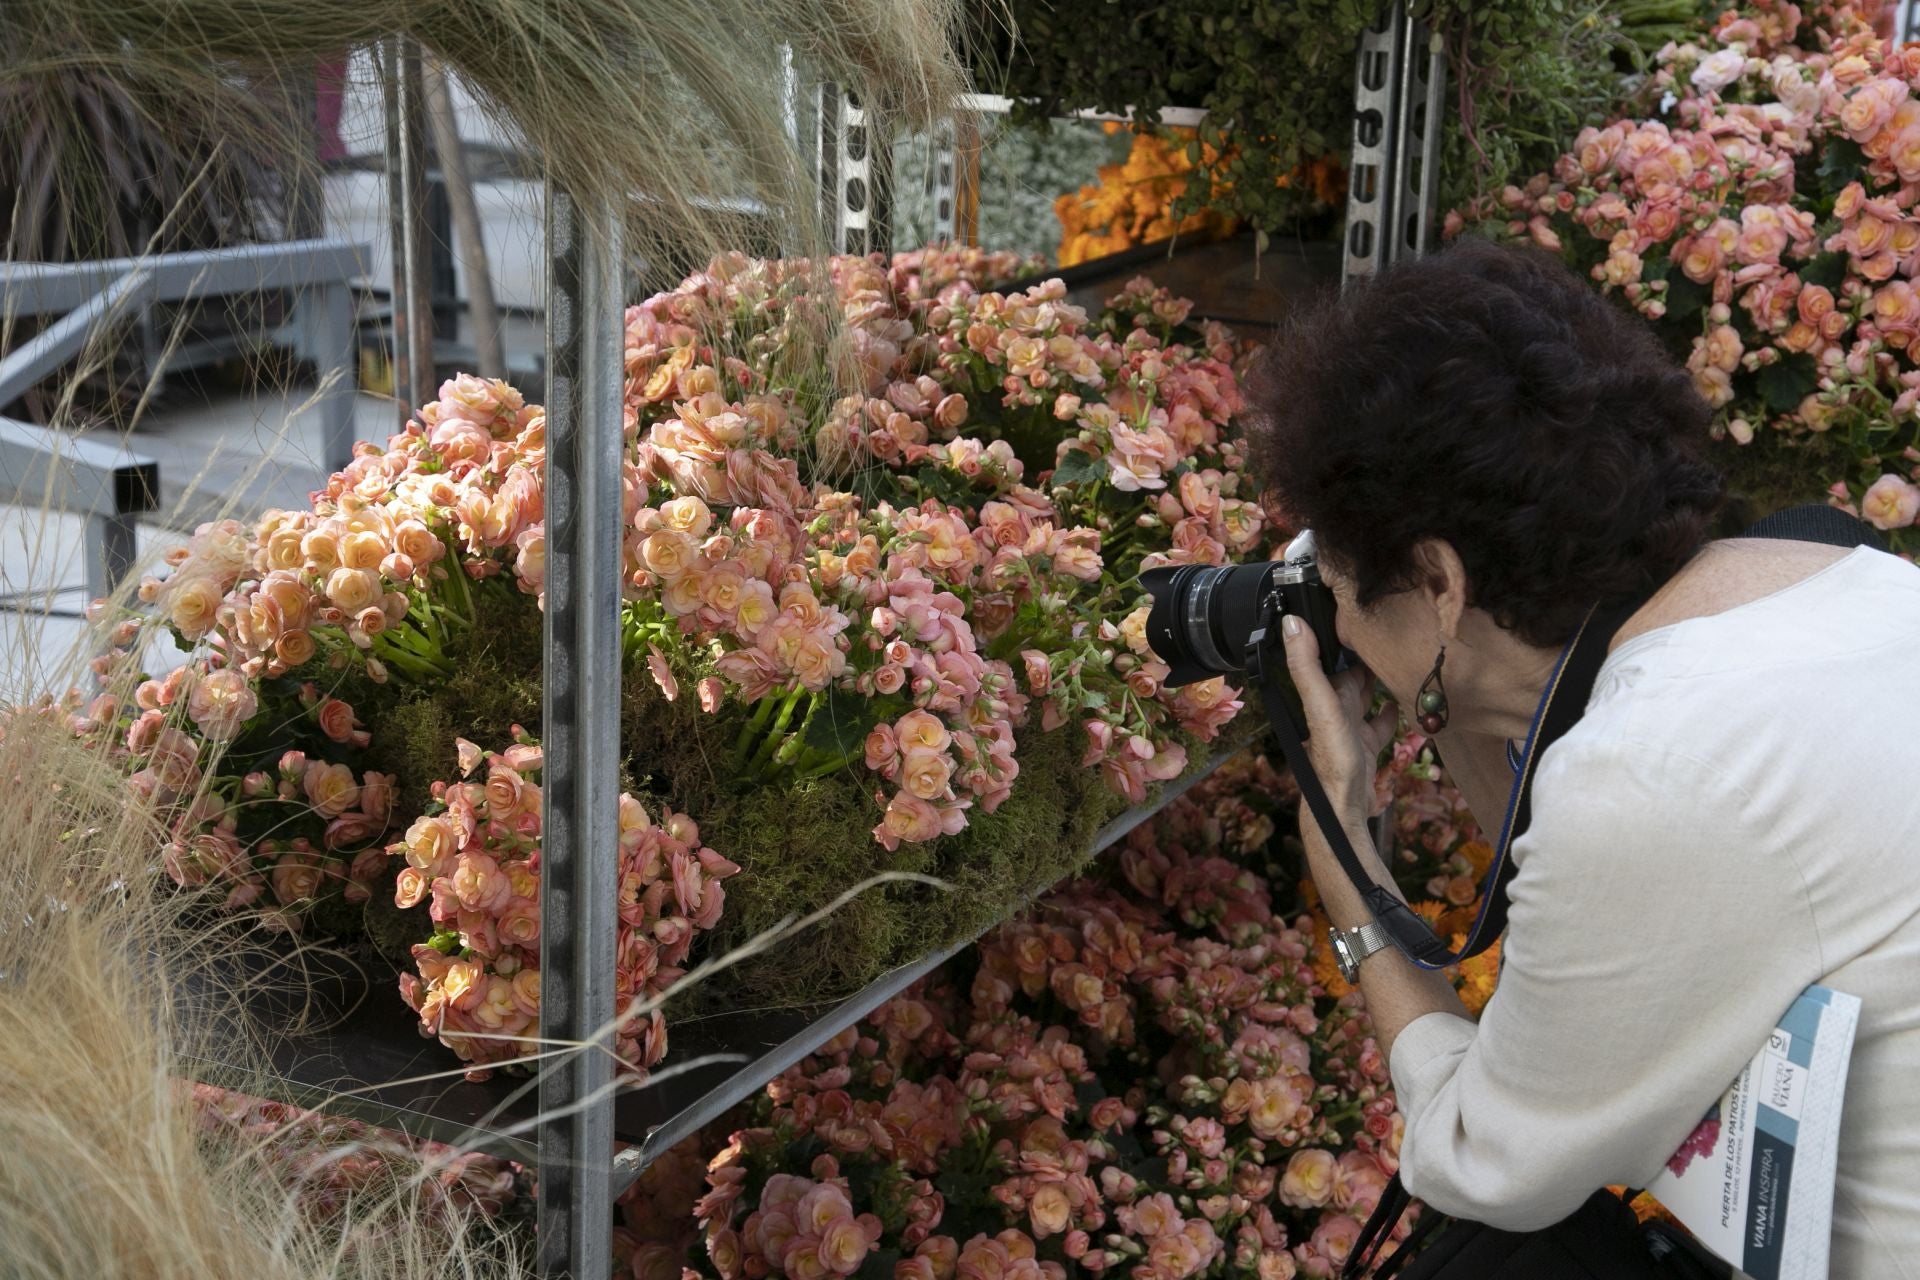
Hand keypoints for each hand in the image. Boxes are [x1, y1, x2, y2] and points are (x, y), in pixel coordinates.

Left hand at [1280, 614, 1397, 821]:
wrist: (1344, 807)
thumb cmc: (1332, 757)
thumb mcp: (1320, 705)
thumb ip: (1307, 666)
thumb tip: (1292, 621)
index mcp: (1321, 693)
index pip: (1329, 654)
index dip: (1338, 632)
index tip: (1353, 606)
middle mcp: (1334, 705)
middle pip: (1349, 670)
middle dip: (1363, 651)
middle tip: (1386, 626)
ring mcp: (1351, 724)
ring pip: (1366, 692)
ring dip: (1378, 677)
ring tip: (1399, 654)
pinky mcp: (1368, 744)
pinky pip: (1381, 720)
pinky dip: (1391, 708)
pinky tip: (1403, 698)